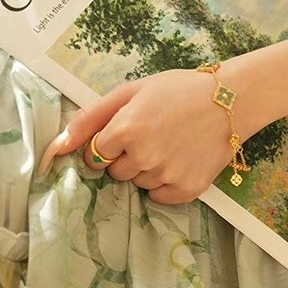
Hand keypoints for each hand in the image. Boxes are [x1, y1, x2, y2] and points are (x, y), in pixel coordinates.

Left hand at [38, 70, 245, 204]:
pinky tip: (179, 161)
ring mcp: (166, 175)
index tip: (127, 132)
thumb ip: (90, 118)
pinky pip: (159, 197)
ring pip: (138, 184)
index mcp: (125, 130)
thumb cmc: (177, 91)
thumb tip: (56, 146)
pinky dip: (165, 184)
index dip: (108, 144)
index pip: (95, 155)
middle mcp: (143, 156)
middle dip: (127, 157)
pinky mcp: (187, 189)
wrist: (230, 101)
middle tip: (153, 135)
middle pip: (116, 173)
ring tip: (171, 145)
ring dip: (147, 170)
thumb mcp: (130, 92)